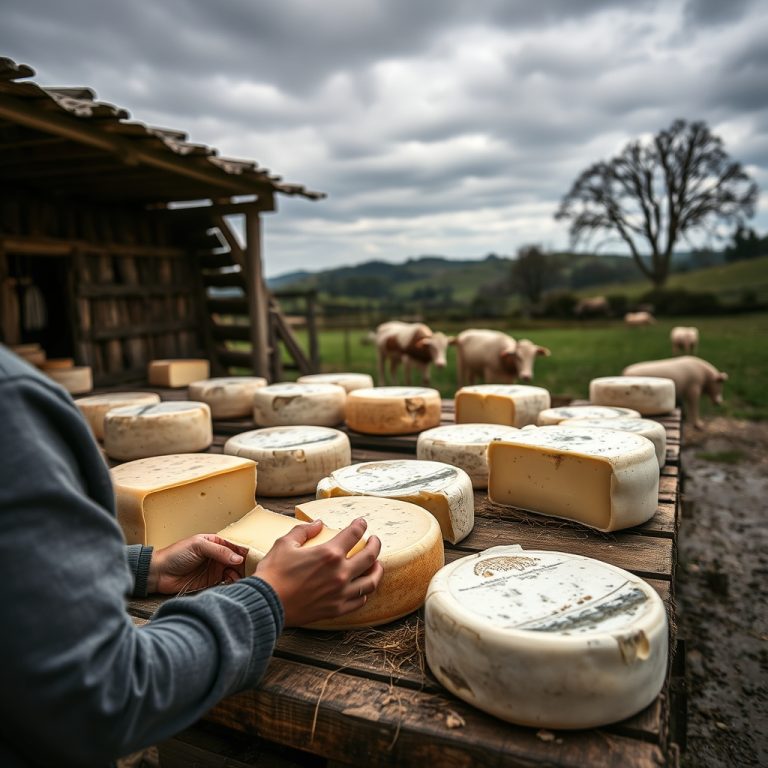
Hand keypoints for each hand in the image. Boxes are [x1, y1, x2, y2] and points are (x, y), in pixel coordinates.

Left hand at [148, 534, 248, 594]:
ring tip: (241, 577)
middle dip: (245, 564)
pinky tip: (233, 583)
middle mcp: (218, 555)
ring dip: (239, 574)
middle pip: (237, 559)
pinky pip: (226, 582)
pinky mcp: (211, 582)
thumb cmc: (175, 554)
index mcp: (216, 542)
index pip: (235, 545)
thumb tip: (239, 558)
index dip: (245, 550)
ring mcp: (215, 569)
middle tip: (252, 570)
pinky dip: (232, 583)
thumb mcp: (198, 546)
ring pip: (234, 571)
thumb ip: (219, 551)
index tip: (254, 556)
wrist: (158, 573)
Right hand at [255, 518, 383, 626]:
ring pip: (370, 582)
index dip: (360, 525)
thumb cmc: (273, 573)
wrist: (266, 604)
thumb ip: (304, 531)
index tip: (362, 523)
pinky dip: (364, 593)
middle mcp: (340, 573)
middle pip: (370, 556)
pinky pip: (359, 601)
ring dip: (377, 570)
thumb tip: (319, 523)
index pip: (354, 534)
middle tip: (374, 540)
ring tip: (376, 564)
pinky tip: (362, 588)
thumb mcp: (285, 543)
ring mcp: (340, 593)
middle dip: (375, 545)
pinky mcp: (336, 609)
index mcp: (329, 553)